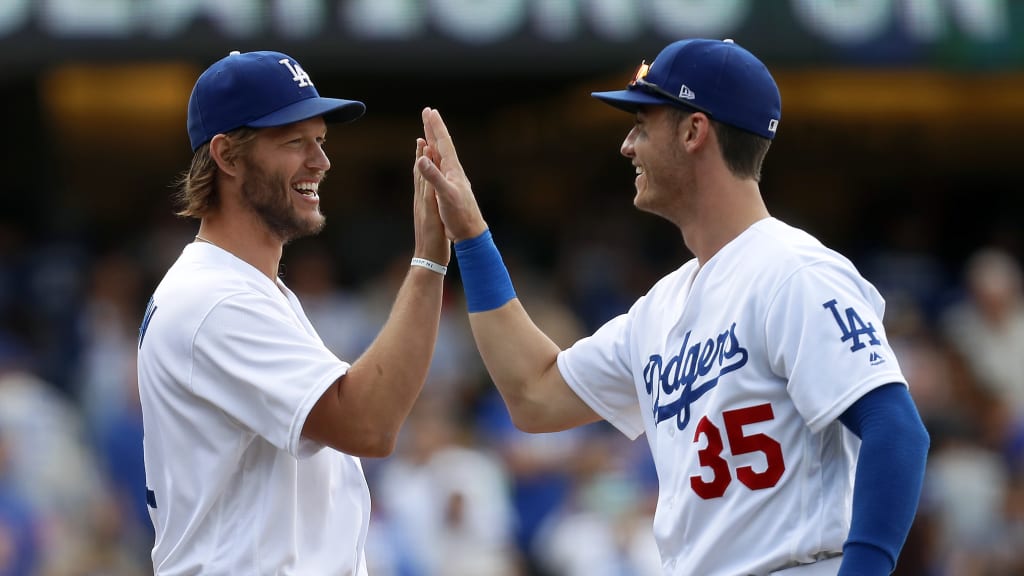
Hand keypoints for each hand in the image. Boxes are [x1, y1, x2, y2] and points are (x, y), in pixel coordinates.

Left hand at [413, 136, 450, 264]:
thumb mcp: (433, 217)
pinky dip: (425, 178)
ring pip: (421, 180)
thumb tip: (425, 180)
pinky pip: (424, 190)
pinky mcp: (425, 212)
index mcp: (424, 199)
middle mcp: (421, 199)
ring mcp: (422, 206)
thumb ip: (429, 197)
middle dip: (421, 154)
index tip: (425, 137)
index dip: (424, 155)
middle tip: (422, 136)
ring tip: (422, 151)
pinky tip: (427, 177)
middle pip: (419, 171)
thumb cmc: (434, 241)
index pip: (423, 172)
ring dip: (422, 164)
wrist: (428, 259)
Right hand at [415, 107, 487, 242]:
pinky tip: (433, 160)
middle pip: (442, 145)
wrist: (470, 232)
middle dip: (434, 128)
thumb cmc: (460, 215)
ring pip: (440, 155)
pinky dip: (433, 159)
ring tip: (428, 131)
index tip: (429, 110)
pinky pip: (439, 167)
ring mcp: (452, 179)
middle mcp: (453, 171)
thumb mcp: (445, 195)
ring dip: (433, 141)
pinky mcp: (450, 188)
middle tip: (428, 112)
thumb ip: (433, 176)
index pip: (443, 143)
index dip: (436, 126)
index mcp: (453, 169)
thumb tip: (422, 157)